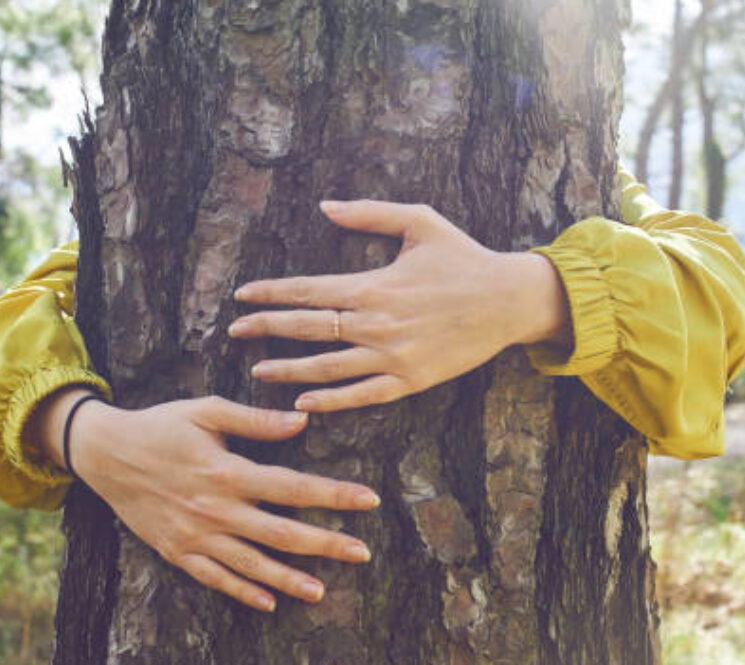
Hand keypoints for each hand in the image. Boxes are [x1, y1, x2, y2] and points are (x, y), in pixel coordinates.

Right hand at [37, 390, 379, 611]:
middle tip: (362, 554)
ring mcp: (196, 535)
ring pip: (251, 564)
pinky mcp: (177, 551)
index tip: (368, 500)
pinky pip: (214, 578)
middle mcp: (216, 509)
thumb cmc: (161, 425)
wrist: (105, 453)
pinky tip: (269, 603)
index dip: (334, 495)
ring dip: (289, 579)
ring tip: (322, 591)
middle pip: (281, 533)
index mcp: (228, 472)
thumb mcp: (206, 411)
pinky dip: (242, 592)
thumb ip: (255, 420)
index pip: (293, 487)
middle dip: (326, 544)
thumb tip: (301, 421)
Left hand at [229, 200, 570, 411]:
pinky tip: (305, 403)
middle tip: (236, 332)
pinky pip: (362, 395)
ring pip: (327, 367)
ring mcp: (392, 356)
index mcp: (373, 284)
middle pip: (308, 329)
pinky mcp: (410, 380)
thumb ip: (369, 211)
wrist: (508, 300)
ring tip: (259, 371)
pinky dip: (331, 400)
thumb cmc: (463, 257)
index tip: (242, 296)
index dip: (271, 294)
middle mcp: (376, 323)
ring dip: (288, 370)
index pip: (308, 290)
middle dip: (266, 329)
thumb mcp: (420, 221)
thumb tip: (324, 205)